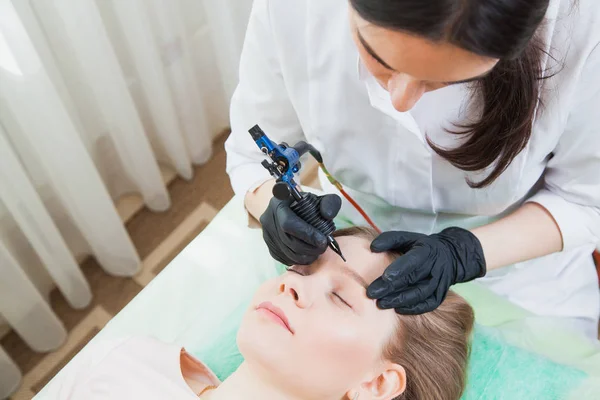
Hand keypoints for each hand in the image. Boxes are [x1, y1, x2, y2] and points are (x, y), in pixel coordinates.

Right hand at [260, 193, 341, 264]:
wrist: (289, 208)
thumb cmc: (307, 203)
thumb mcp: (320, 198)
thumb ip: (329, 203)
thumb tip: (328, 214)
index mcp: (278, 203)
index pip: (288, 223)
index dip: (307, 234)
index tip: (323, 240)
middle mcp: (268, 219)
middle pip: (287, 240)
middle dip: (308, 248)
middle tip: (323, 248)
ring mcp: (266, 234)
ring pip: (286, 252)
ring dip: (305, 257)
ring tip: (317, 252)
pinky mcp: (269, 246)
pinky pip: (283, 258)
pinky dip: (298, 260)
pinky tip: (308, 255)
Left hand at [366, 227, 485, 313]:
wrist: (451, 256)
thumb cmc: (421, 246)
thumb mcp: (408, 237)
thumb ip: (389, 239)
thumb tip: (373, 247)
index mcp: (426, 250)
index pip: (413, 260)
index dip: (400, 268)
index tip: (385, 277)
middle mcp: (434, 267)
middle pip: (413, 279)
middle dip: (391, 287)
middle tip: (372, 293)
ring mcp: (439, 282)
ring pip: (420, 294)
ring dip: (400, 300)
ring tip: (381, 304)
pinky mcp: (440, 295)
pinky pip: (428, 305)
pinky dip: (413, 309)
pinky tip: (397, 309)